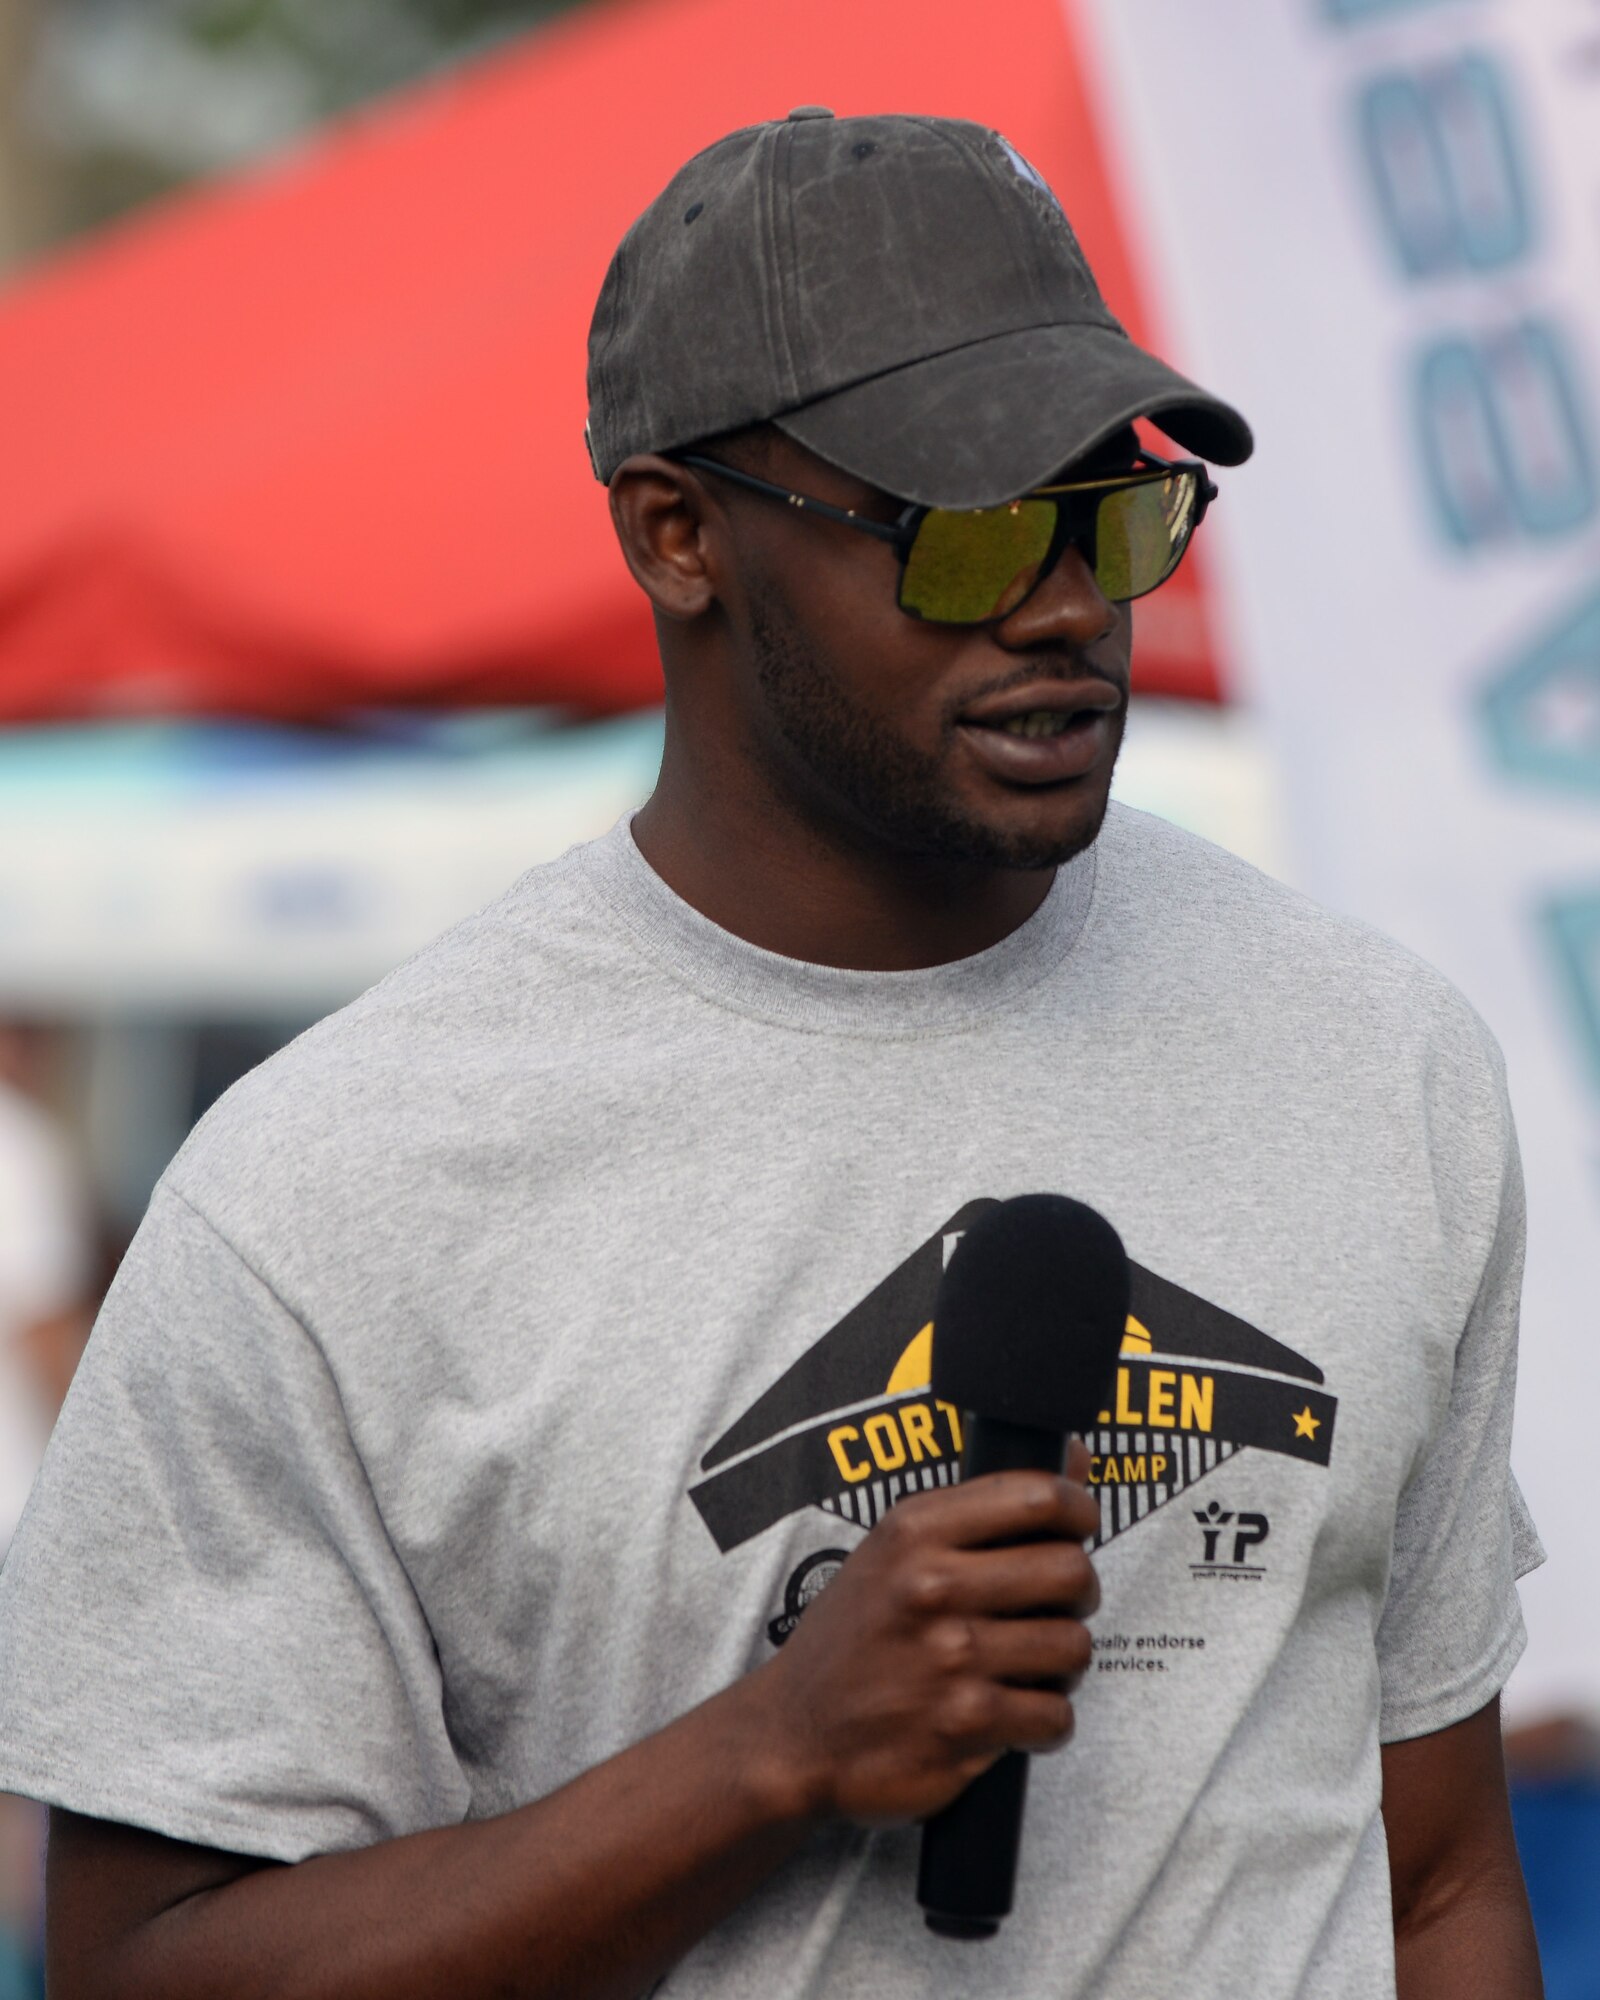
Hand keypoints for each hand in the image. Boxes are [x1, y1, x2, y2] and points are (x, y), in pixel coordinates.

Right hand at [750, 1441, 1100, 1827]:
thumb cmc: (853, 1635)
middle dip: (1080, 1591)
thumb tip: (1076, 1459)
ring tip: (1033, 1663)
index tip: (1080, 1525)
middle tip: (1060, 1604)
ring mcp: (951, 1656)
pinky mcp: (965, 1724)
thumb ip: (983, 1507)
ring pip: (1073, 1646)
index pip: (1038, 1495)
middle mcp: (933, 1586)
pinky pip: (1055, 1716)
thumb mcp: (896, 1549)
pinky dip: (1046, 1721)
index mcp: (916, 1530)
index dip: (1078, 1509)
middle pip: (1070, 1570)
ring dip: (1064, 1661)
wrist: (795, 1732)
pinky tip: (1015, 1713)